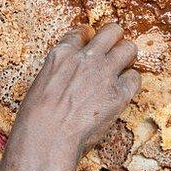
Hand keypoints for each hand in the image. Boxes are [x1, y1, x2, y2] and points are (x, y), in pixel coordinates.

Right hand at [0, 24, 140, 170]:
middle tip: (113, 51)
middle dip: (115, 39)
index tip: (91, 45)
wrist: (46, 140)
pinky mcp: (118, 94)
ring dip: (127, 57)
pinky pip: (135, 78)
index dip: (89, 38)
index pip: (82, 31)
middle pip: (112, 31)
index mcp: (62, 54)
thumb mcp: (41, 84)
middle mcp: (86, 58)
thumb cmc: (36, 119)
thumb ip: (59, 72)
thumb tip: (69, 76)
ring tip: (122, 68)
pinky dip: (130, 84)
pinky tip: (122, 91)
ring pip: (129, 48)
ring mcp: (104, 74)